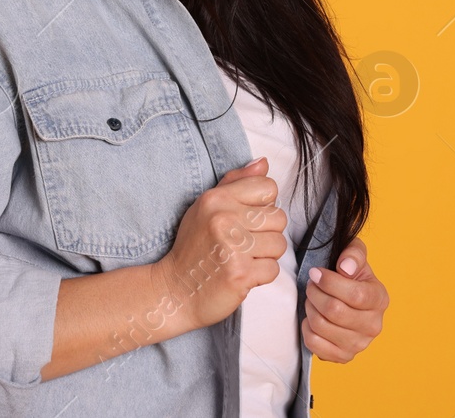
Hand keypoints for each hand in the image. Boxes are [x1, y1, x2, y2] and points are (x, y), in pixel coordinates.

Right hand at [152, 156, 287, 331]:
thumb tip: (263, 163)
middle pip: (279, 218)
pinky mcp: (241, 274)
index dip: (263, 206)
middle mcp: (224, 218)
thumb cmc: (193, 248)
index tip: (247, 220)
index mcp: (217, 198)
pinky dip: (261, 275)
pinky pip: (273, 269)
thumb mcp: (206, 208)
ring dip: (265, 256)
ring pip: (279, 245)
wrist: (175, 291)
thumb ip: (236, 183)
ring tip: (242, 259)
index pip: (268, 187)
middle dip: (266, 234)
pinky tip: (241, 274)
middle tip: (243, 244)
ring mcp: (233, 247)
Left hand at [302, 238, 387, 361]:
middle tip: (311, 285)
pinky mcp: (343, 356)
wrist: (348, 299)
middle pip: (334, 311)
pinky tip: (312, 317)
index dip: (329, 282)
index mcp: (379, 299)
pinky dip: (307, 328)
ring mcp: (359, 344)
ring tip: (312, 299)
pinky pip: (314, 344)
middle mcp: (373, 325)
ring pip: (321, 326)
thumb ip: (353, 254)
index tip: (315, 273)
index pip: (354, 295)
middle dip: (315, 293)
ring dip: (309, 308)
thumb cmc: (351, 275)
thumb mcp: (355, 255)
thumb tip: (345, 267)